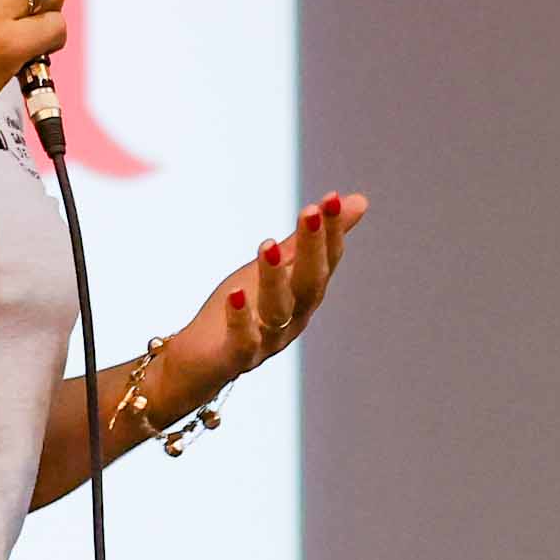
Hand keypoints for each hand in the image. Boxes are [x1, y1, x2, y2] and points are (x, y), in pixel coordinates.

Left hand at [157, 192, 369, 413]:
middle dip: (312, 248)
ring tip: (268, 245)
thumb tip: (359, 199)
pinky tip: (236, 292)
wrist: (200, 361)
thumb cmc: (243, 310)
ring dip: (275, 278)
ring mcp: (267, 340)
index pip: (325, 261)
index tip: (333, 198)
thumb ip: (309, 239)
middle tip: (311, 211)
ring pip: (278, 310)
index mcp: (304, 295)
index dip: (332, 231)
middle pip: (309, 284)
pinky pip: (243, 340)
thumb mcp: (277, 267)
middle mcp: (293, 319)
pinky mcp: (235, 357)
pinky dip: (241, 317)